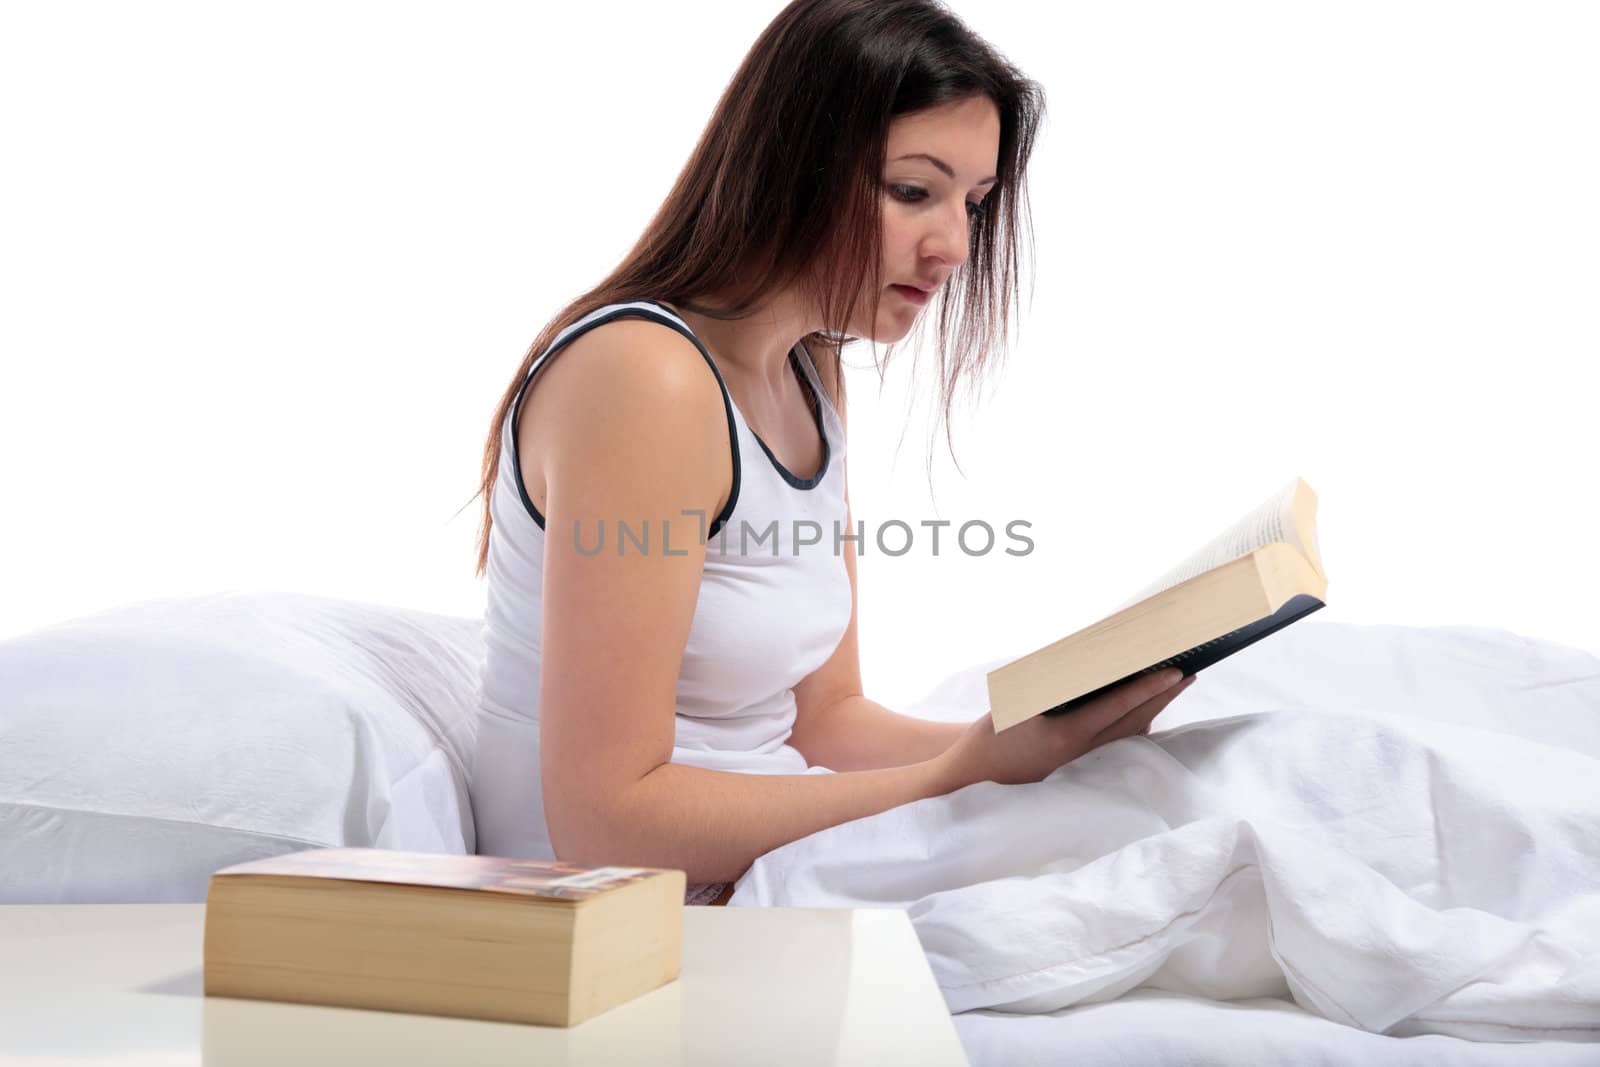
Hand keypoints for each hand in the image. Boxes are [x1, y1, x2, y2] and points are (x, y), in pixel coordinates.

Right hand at [937, 668, 1193, 789]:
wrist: (973, 778)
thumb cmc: (990, 735)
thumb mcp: (1014, 701)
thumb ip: (1050, 682)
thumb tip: (1088, 661)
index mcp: (1066, 735)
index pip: (1117, 707)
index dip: (1147, 689)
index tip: (1172, 672)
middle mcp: (1082, 752)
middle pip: (1133, 721)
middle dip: (1163, 696)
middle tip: (1188, 672)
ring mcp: (1082, 761)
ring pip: (1129, 733)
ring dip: (1155, 709)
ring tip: (1175, 686)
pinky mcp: (1079, 765)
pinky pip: (1117, 742)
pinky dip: (1136, 723)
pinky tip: (1146, 711)